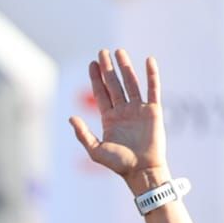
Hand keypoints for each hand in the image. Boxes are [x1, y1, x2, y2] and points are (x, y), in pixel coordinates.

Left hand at [69, 48, 169, 189]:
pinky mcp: (153, 111)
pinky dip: (152, 74)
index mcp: (109, 118)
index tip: (91, 63)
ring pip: (131, 83)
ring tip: (119, 52)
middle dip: (108, 68)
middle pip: (114, 84)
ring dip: (125, 67)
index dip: (96, 78)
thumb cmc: (119, 165)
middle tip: (102, 52)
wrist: (142, 171)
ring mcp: (138, 109)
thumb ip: (83, 134)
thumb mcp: (95, 151)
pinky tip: (149, 60)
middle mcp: (123, 111)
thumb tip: (70, 117)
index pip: (101, 93)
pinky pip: (153, 89)